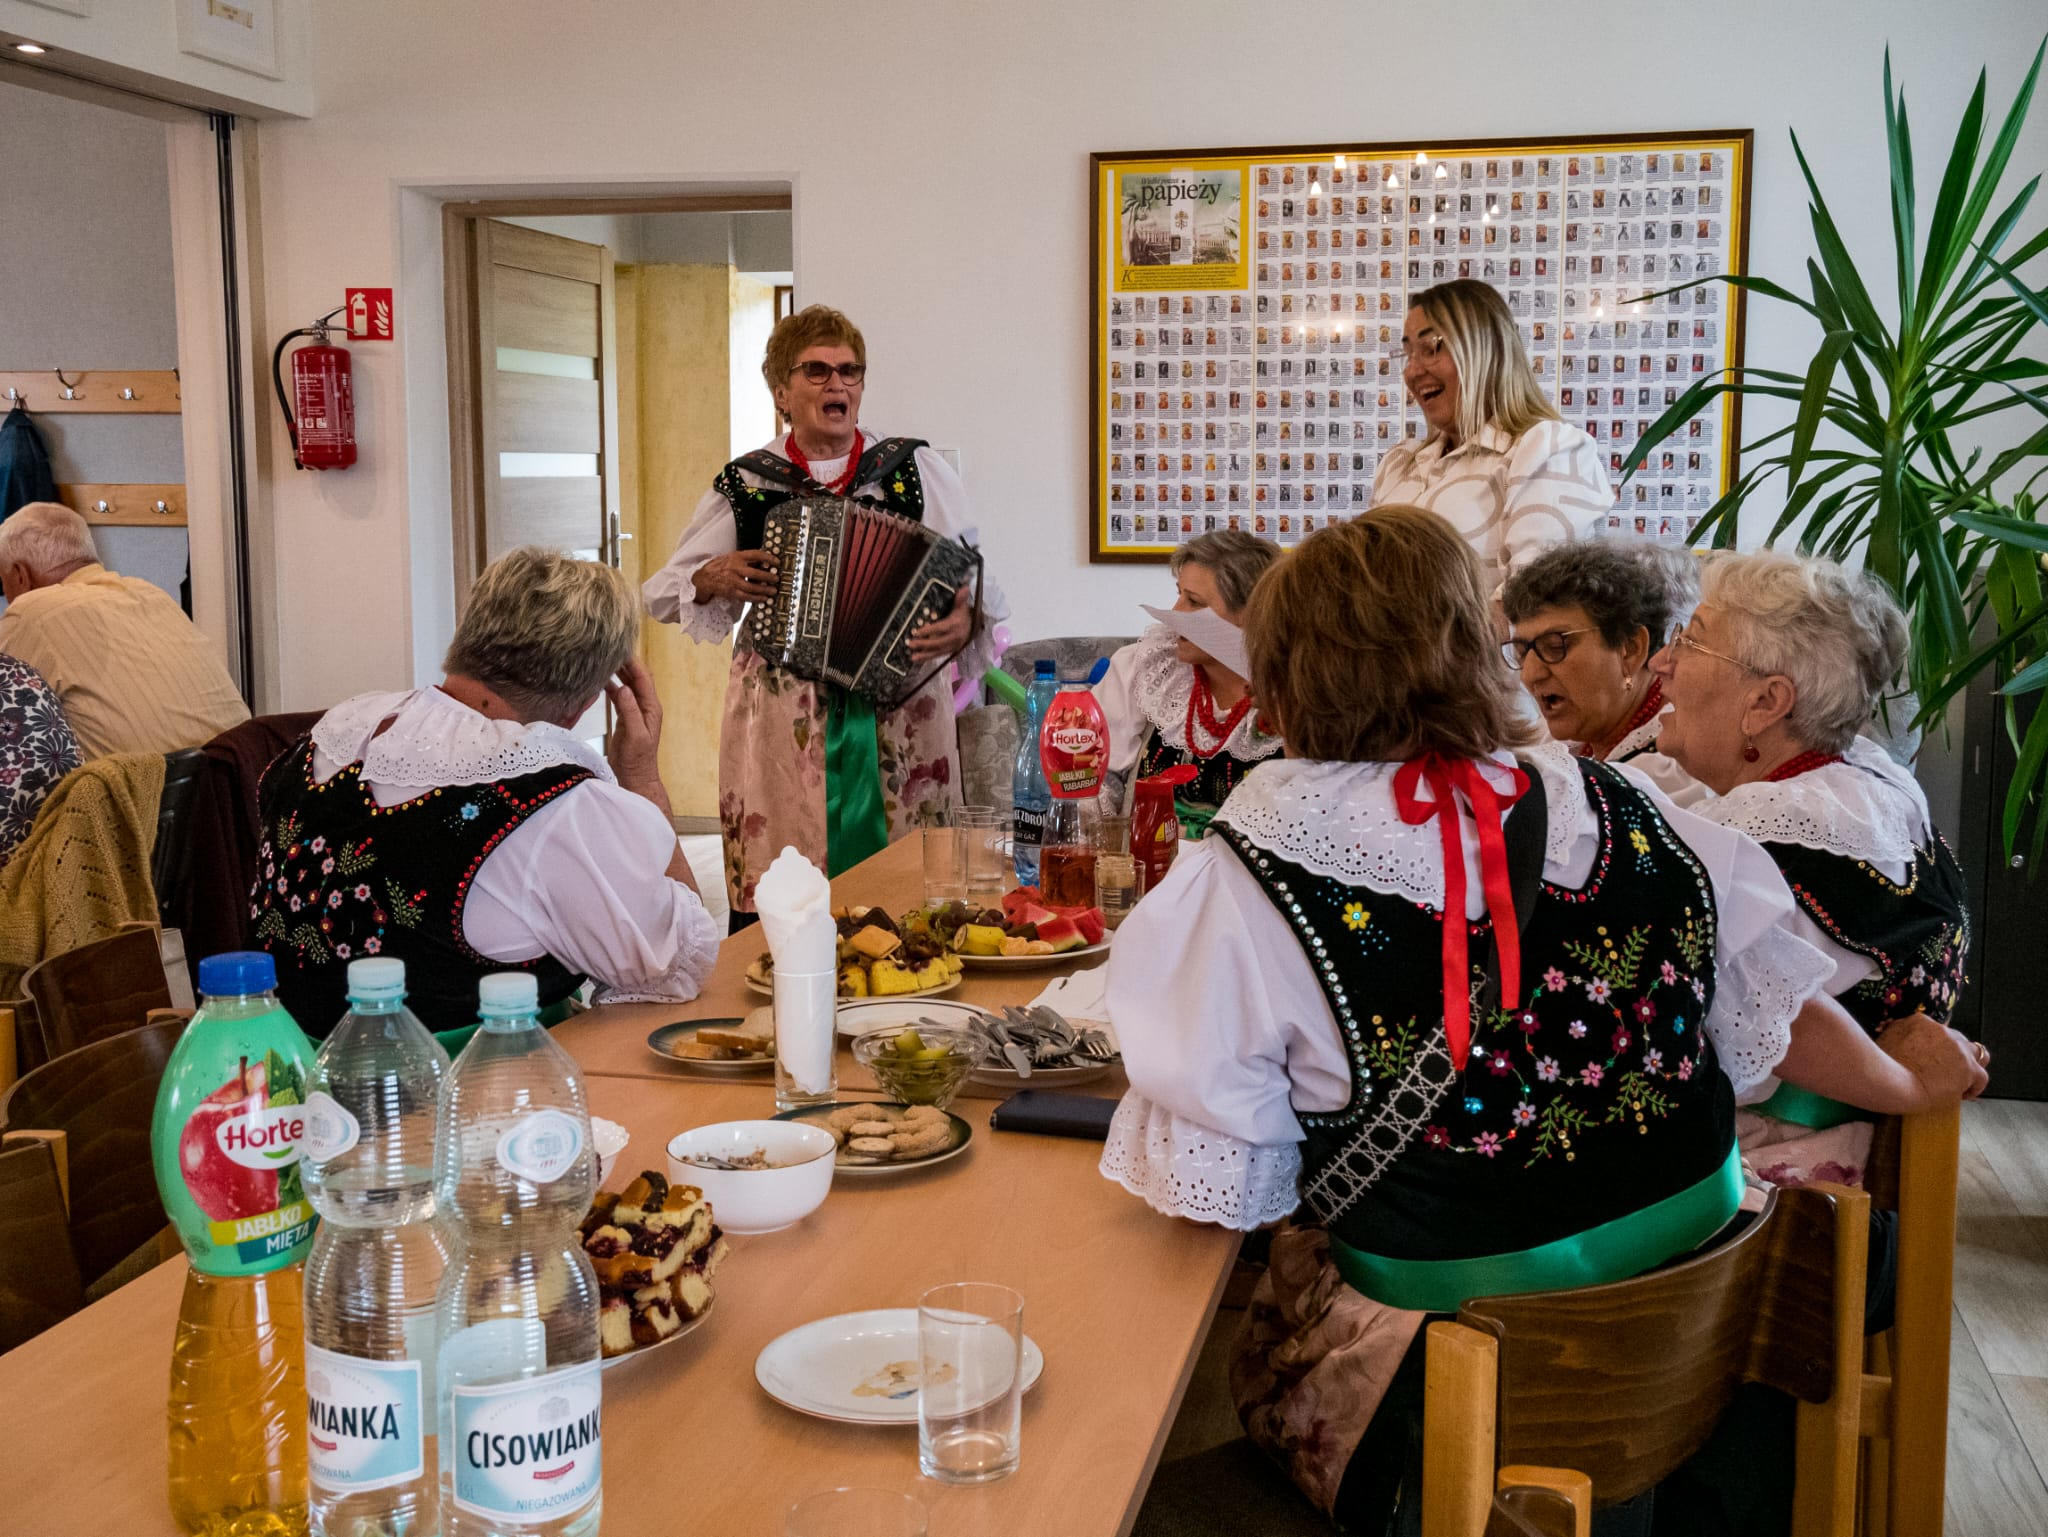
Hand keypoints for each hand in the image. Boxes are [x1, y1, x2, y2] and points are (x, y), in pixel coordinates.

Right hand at [605, 658, 669, 813]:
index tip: (621, 648)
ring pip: (627, 685)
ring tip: (604, 659)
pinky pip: (619, 696)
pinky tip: (601, 679)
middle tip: (610, 648)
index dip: (633, 662)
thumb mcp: (634, 735)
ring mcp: (635, 711)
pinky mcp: (625, 717)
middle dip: (625, 663)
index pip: (643, 678)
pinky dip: (612, 686)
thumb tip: (624, 689)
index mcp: (651, 708)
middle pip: (636, 678)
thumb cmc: (637, 759)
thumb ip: (630, 712)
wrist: (635, 777)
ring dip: (618, 672)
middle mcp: (645, 706)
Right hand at [692, 549, 779, 604]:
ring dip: (764, 590)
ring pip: (752, 587)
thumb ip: (746, 559)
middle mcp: (735, 568)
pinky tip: (763, 598)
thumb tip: (763, 561)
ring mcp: (732, 581)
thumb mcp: (732, 557)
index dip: (767, 558)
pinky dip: (756, 598)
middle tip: (776, 578)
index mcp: (736, 557)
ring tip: (773, 591)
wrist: (704, 578)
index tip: (776, 561)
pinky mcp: (731, 592)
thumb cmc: (720, 566)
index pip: (755, 554)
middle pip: (755, 573)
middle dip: (768, 576)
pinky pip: (746, 596)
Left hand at [908, 584, 973, 661]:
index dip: (929, 630)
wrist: (973, 627)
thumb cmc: (963, 615)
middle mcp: (955, 637)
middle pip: (938, 642)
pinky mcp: (951, 651)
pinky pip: (939, 655)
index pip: (941, 628)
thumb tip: (964, 588)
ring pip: (938, 651)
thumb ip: (961, 599)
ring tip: (913, 657)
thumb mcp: (962, 606)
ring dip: (925, 654)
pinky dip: (928, 657)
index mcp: (956, 625)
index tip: (917, 632)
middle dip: (924, 644)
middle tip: (910, 643)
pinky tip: (917, 659)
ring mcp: (953, 646)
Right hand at [1879, 1013, 1989, 1109]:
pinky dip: (1974, 1086)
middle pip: (1957, 1040)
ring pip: (1975, 1053)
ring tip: (1962, 1081)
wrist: (1891, 1082)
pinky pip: (1981, 1076)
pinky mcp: (1968, 1067)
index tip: (1931, 1061)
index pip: (1937, 1032)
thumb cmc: (1882, 1067)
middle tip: (1944, 1072)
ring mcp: (1957, 1048)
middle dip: (1953, 1055)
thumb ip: (1896, 1037)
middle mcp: (1941, 1030)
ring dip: (1970, 1065)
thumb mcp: (1884, 1042)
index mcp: (1920, 1022)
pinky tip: (1963, 1095)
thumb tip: (1899, 1043)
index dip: (1936, 1048)